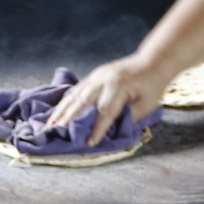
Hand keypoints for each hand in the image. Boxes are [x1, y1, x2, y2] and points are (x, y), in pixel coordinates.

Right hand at [48, 55, 175, 144]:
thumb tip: (111, 130)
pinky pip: (77, 90)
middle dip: (69, 119)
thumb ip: (127, 117)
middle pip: (83, 102)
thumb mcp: (146, 104)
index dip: (96, 128)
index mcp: (117, 87)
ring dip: (62, 110)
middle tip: (57, 133)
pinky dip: (66, 101)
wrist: (152, 61)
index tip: (89, 143)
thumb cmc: (152, 85)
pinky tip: (57, 111)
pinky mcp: (94, 75)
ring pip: (75, 95)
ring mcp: (96, 76)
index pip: (105, 111)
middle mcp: (103, 80)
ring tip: (50, 124)